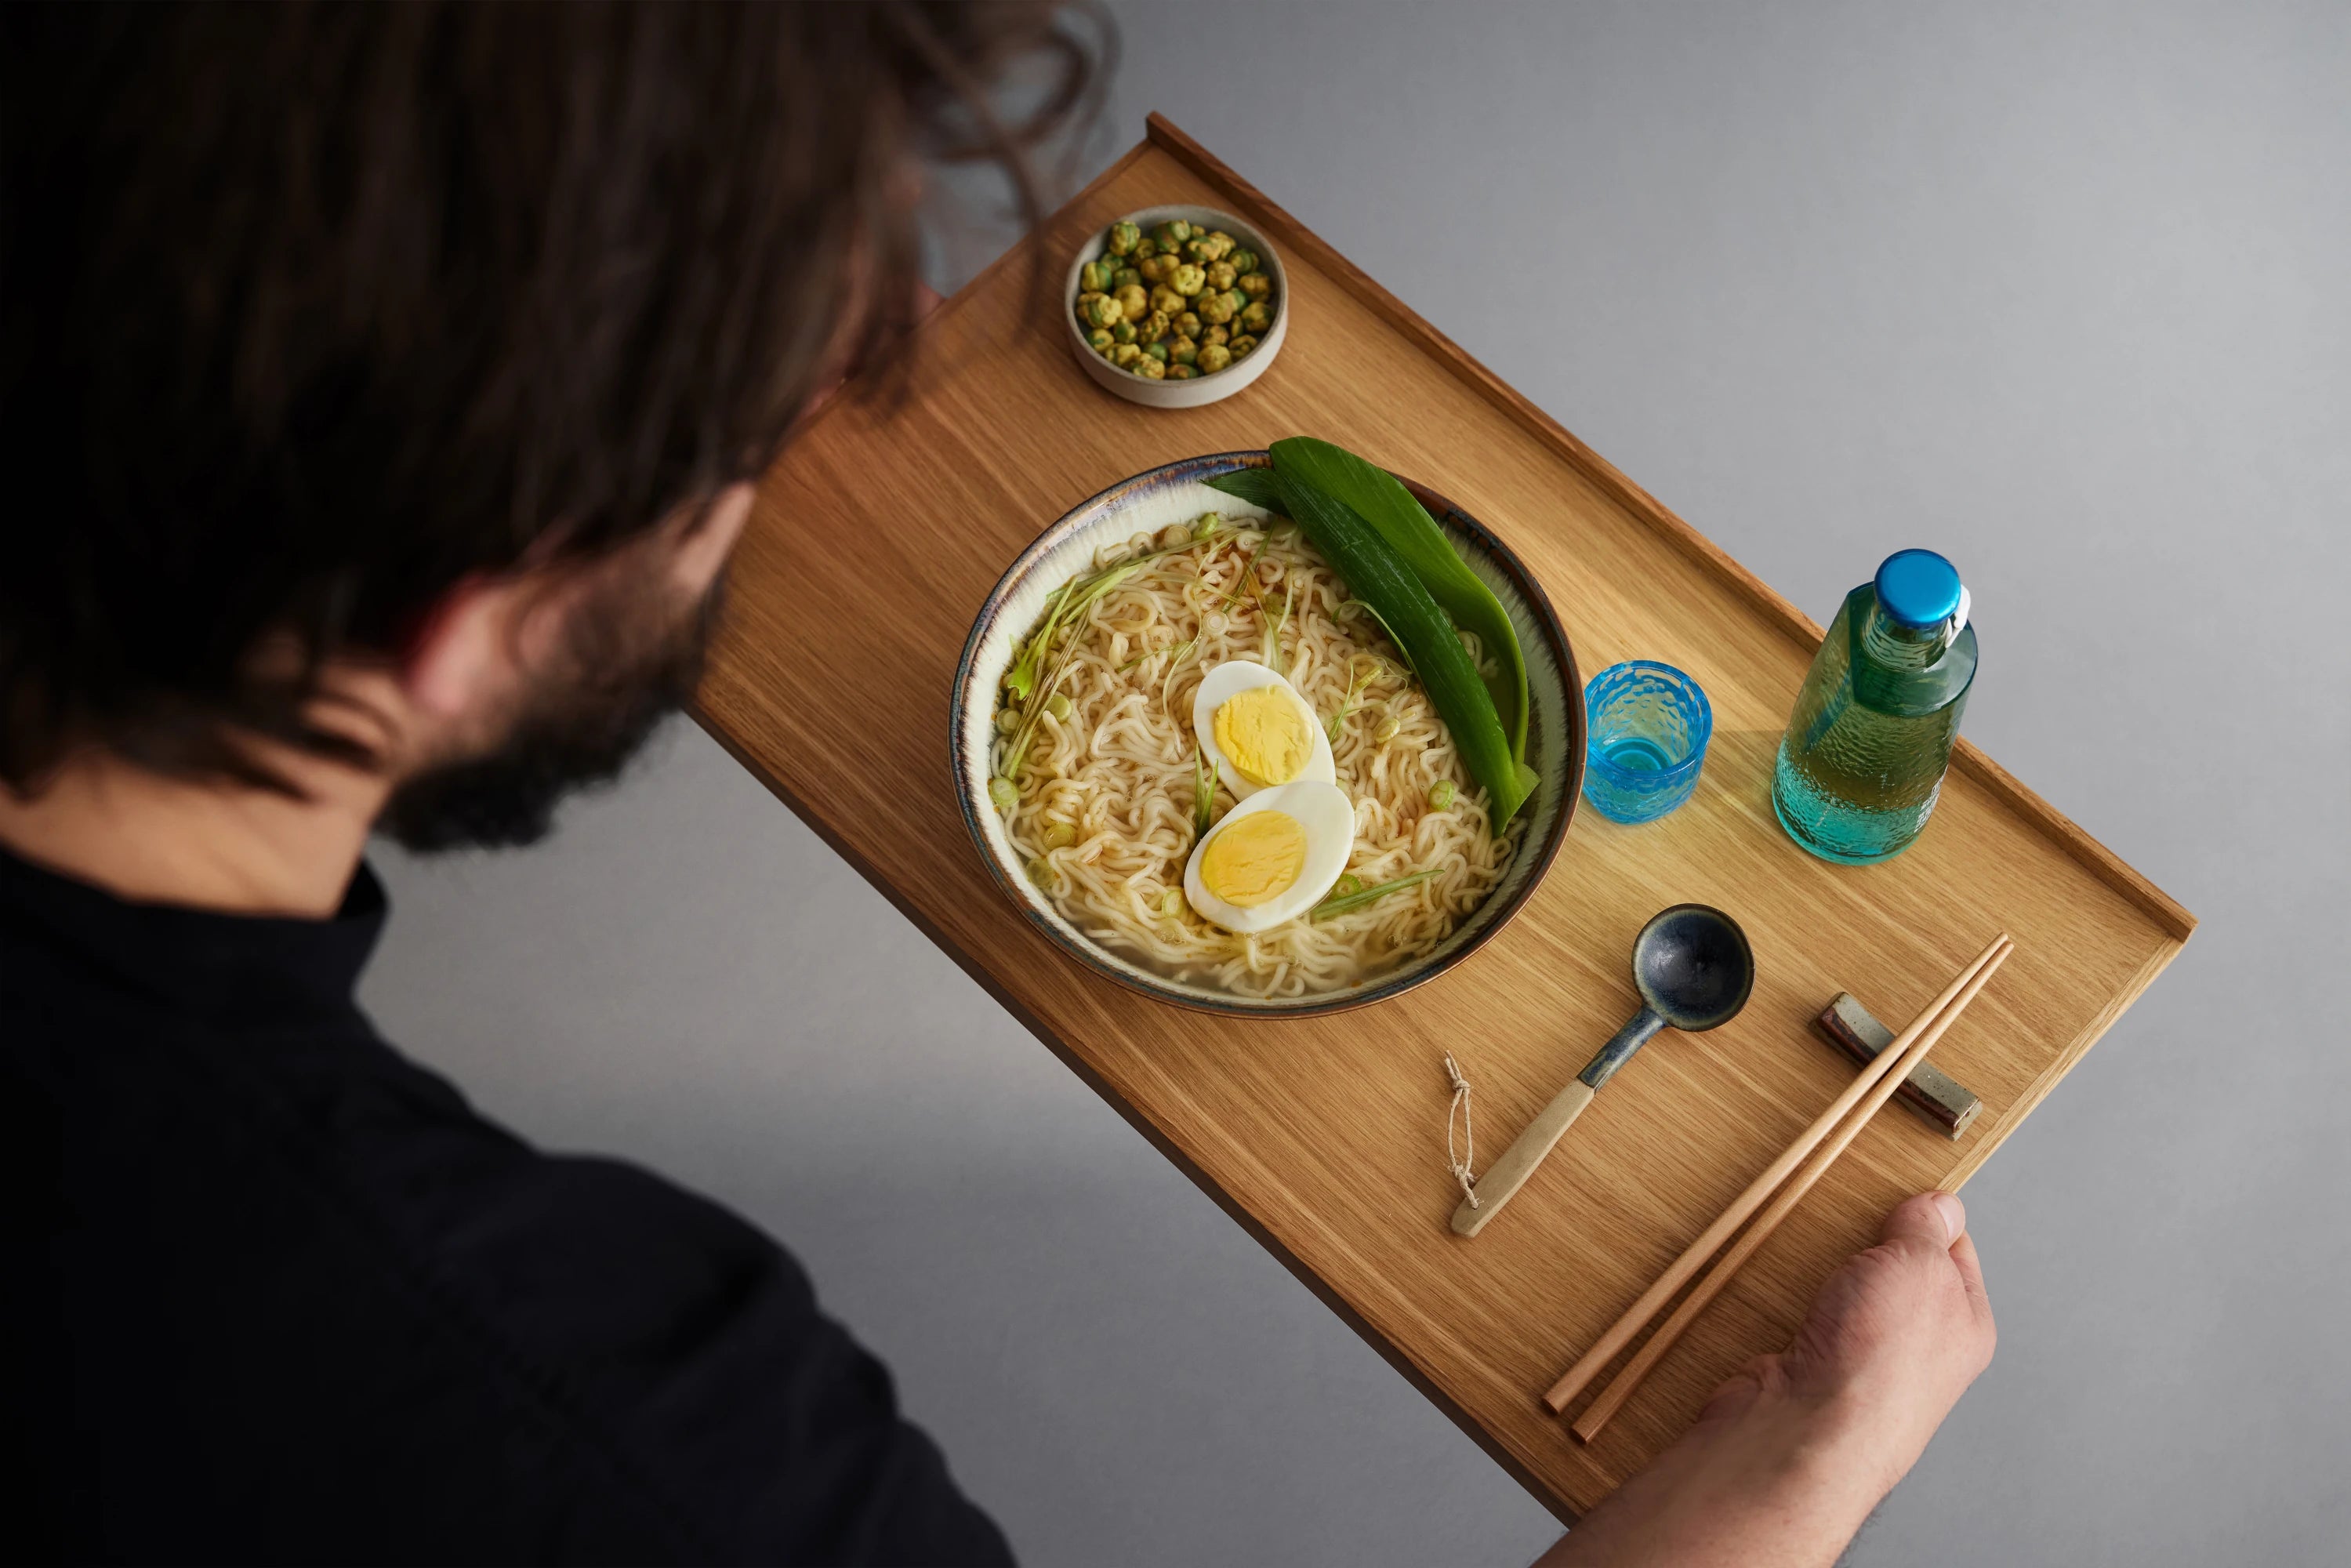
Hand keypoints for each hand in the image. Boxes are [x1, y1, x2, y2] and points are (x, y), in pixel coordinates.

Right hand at [1538, 1191, 1994, 1567]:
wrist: (1806, 1430)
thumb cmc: (1877, 1361)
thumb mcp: (1918, 1264)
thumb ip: (1925, 1229)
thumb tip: (1940, 1206)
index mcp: (1964, 1325)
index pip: (1954, 1252)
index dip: (1926, 1216)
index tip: (1898, 1193)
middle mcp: (1920, 1351)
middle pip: (1895, 1273)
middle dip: (1867, 1244)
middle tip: (1850, 1223)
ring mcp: (1863, 1364)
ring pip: (1845, 1296)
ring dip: (1825, 1274)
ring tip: (1814, 1256)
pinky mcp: (1811, 1371)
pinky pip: (1802, 1319)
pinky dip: (1789, 1300)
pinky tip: (1784, 1292)